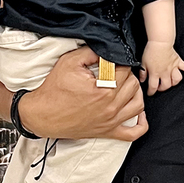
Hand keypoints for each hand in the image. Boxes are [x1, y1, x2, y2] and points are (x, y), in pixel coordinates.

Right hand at [23, 47, 147, 141]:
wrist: (42, 115)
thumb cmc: (54, 90)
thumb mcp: (69, 62)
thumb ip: (91, 52)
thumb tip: (106, 49)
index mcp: (103, 88)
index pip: (124, 69)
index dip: (118, 61)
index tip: (110, 62)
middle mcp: (111, 106)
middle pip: (133, 84)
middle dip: (125, 74)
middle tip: (113, 72)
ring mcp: (111, 121)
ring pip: (138, 104)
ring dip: (134, 92)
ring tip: (123, 86)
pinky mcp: (108, 132)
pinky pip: (133, 133)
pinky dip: (140, 123)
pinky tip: (137, 113)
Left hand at [140, 42, 183, 94]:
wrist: (159, 42)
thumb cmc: (151, 51)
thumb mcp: (143, 63)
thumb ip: (143, 73)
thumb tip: (142, 80)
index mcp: (155, 73)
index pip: (153, 86)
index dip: (151, 92)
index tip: (150, 93)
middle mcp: (165, 72)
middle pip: (166, 86)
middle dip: (162, 89)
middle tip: (159, 88)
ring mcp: (173, 68)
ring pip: (176, 80)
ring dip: (174, 83)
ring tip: (171, 82)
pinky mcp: (178, 62)